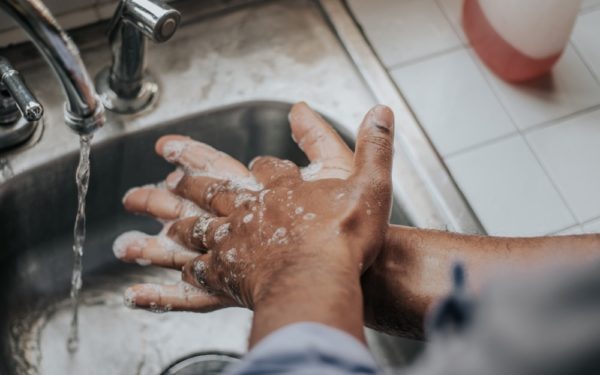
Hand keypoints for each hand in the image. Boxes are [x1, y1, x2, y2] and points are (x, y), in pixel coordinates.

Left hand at [116, 104, 393, 322]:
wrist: (319, 280)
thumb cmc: (344, 237)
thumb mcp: (370, 183)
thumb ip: (374, 146)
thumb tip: (380, 111)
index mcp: (281, 188)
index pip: (264, 167)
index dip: (262, 165)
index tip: (254, 163)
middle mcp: (251, 210)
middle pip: (212, 188)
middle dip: (187, 179)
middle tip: (162, 171)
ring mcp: (234, 241)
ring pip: (193, 225)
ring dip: (169, 219)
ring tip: (142, 217)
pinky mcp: (228, 274)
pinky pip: (197, 271)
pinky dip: (181, 271)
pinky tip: (171, 275)